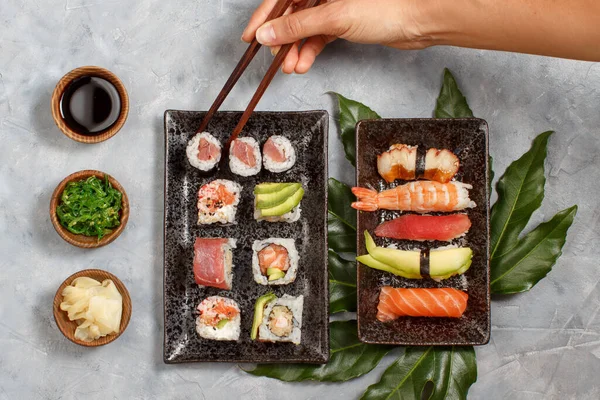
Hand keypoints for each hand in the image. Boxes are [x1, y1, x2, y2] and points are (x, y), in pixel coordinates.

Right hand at [241, 0, 435, 73]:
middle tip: (273, 58)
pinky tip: (304, 64)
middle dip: (282, 38)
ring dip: (296, 49)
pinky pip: (320, 35)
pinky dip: (311, 50)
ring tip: (291, 67)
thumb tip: (267, 34)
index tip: (250, 36)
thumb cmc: (386, 8)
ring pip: (306, 27)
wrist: (419, 21)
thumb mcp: (334, 17)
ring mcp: (334, 5)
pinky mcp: (344, 20)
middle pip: (292, 12)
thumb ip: (297, 26)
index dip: (264, 17)